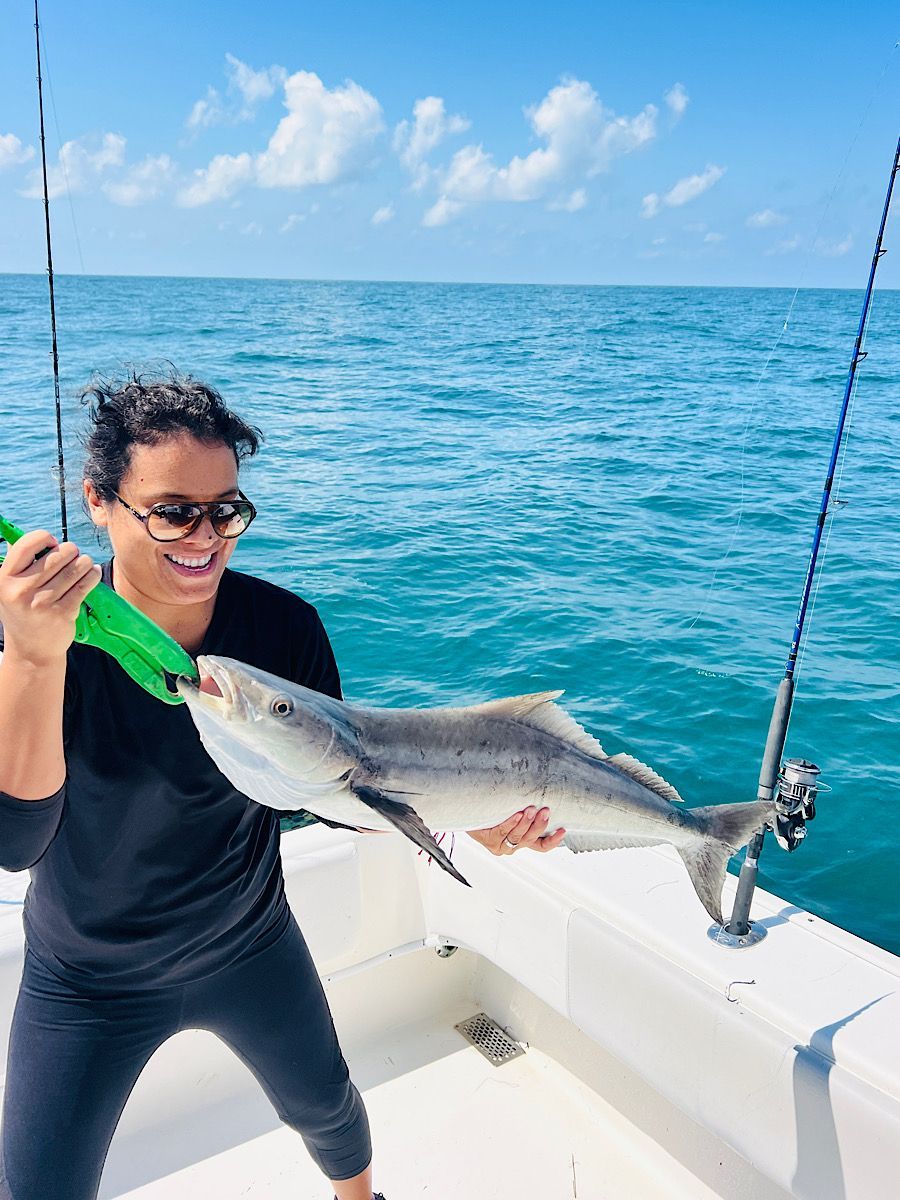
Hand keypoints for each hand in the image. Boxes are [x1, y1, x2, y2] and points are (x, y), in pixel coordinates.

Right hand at [0, 531, 100, 666]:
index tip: (53, 544)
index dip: (44, 538)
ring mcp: (42, 603)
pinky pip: (84, 585)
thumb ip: (20, 562)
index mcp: (5, 578)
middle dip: (71, 551)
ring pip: (75, 568)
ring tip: (85, 564)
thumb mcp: (10, 587)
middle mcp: (21, 590)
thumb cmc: (23, 611)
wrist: (31, 650)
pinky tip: (92, 573)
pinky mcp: (62, 613)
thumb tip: (40, 538)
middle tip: (73, 555)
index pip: (26, 544)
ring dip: (85, 562)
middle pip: (58, 555)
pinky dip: (92, 575)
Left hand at [467, 806, 565, 855]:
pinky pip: (503, 832)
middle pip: (532, 839)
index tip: (563, 830)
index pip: (541, 846)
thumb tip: (542, 782)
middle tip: (546, 811)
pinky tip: (517, 814)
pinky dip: (511, 823)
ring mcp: (501, 845)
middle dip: (540, 825)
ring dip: (527, 823)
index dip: (553, 841)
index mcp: (522, 840)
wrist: (466, 810)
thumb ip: (526, 805)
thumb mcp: (512, 808)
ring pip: (518, 836)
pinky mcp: (489, 841)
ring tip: (531, 809)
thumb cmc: (492, 809)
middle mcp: (513, 846)